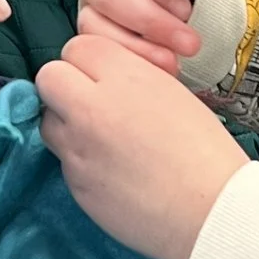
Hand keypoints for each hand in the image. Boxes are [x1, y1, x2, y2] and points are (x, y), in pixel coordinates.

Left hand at [38, 36, 247, 258]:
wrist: (210, 211)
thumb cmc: (205, 151)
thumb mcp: (172, 94)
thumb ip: (131, 77)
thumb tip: (105, 77)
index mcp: (124, 78)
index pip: (77, 47)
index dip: (89, 62)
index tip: (103, 76)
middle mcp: (92, 108)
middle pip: (49, 77)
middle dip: (65, 86)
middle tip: (90, 102)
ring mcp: (78, 148)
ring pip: (47, 120)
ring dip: (65, 123)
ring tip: (100, 138)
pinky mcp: (75, 184)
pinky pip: (63, 160)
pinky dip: (80, 160)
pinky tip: (111, 170)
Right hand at [75, 0, 200, 74]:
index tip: (185, 9)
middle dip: (153, 23)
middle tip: (189, 42)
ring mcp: (87, 1)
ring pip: (97, 26)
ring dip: (138, 47)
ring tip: (173, 61)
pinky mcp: (87, 30)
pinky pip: (98, 49)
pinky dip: (129, 60)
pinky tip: (155, 68)